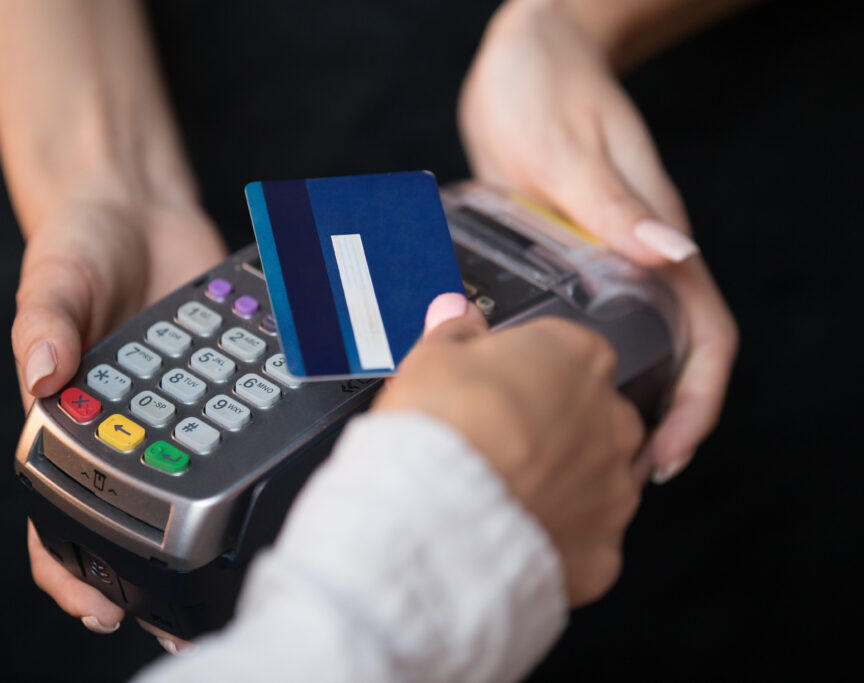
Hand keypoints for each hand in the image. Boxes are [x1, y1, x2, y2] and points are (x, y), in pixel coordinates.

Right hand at [17, 194, 225, 650]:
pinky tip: (284, 452)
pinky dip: (258, 433)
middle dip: (164, 565)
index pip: (60, 509)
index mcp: (72, 418)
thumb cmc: (76, 250)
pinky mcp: (222, 377)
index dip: (73, 568)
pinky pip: (241, 413)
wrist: (134, 208)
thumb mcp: (50, 281)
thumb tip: (41, 375)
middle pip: (140, 511)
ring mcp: (180, 405)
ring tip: (250, 543)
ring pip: (199, 472)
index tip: (101, 610)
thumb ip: (45, 326)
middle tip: (195, 609)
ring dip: (220, 508)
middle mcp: (128, 424)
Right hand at [375, 294, 645, 605]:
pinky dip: (557, 539)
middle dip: (554, 427)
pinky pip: (586, 540)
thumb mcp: (431, 357)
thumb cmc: (440, 428)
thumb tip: (458, 313)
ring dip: (561, 483)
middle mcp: (612, 420)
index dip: (527, 370)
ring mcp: (614, 488)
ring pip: (595, 479)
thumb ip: (455, 332)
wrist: (437, 516)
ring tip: (503, 493)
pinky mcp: (603, 550)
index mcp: (577, 358)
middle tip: (498, 441)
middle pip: (591, 415)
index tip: (495, 386)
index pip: (566, 350)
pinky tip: (513, 534)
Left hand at [459, 0, 737, 481]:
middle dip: (659, 424)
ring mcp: (603, 260)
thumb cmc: (549, 91)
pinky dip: (576, 368)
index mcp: (654, 238)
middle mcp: (637, 258)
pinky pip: (585, 325)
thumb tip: (676, 257)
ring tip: (579, 456)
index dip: (697, 402)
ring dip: (619, 404)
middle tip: (614, 479)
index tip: (669, 456)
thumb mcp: (572, 147)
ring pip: (631, 348)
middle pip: (673, 357)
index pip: (703, 335)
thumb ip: (616, 205)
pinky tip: (540, 394)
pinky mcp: (567, 257)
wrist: (525, 59)